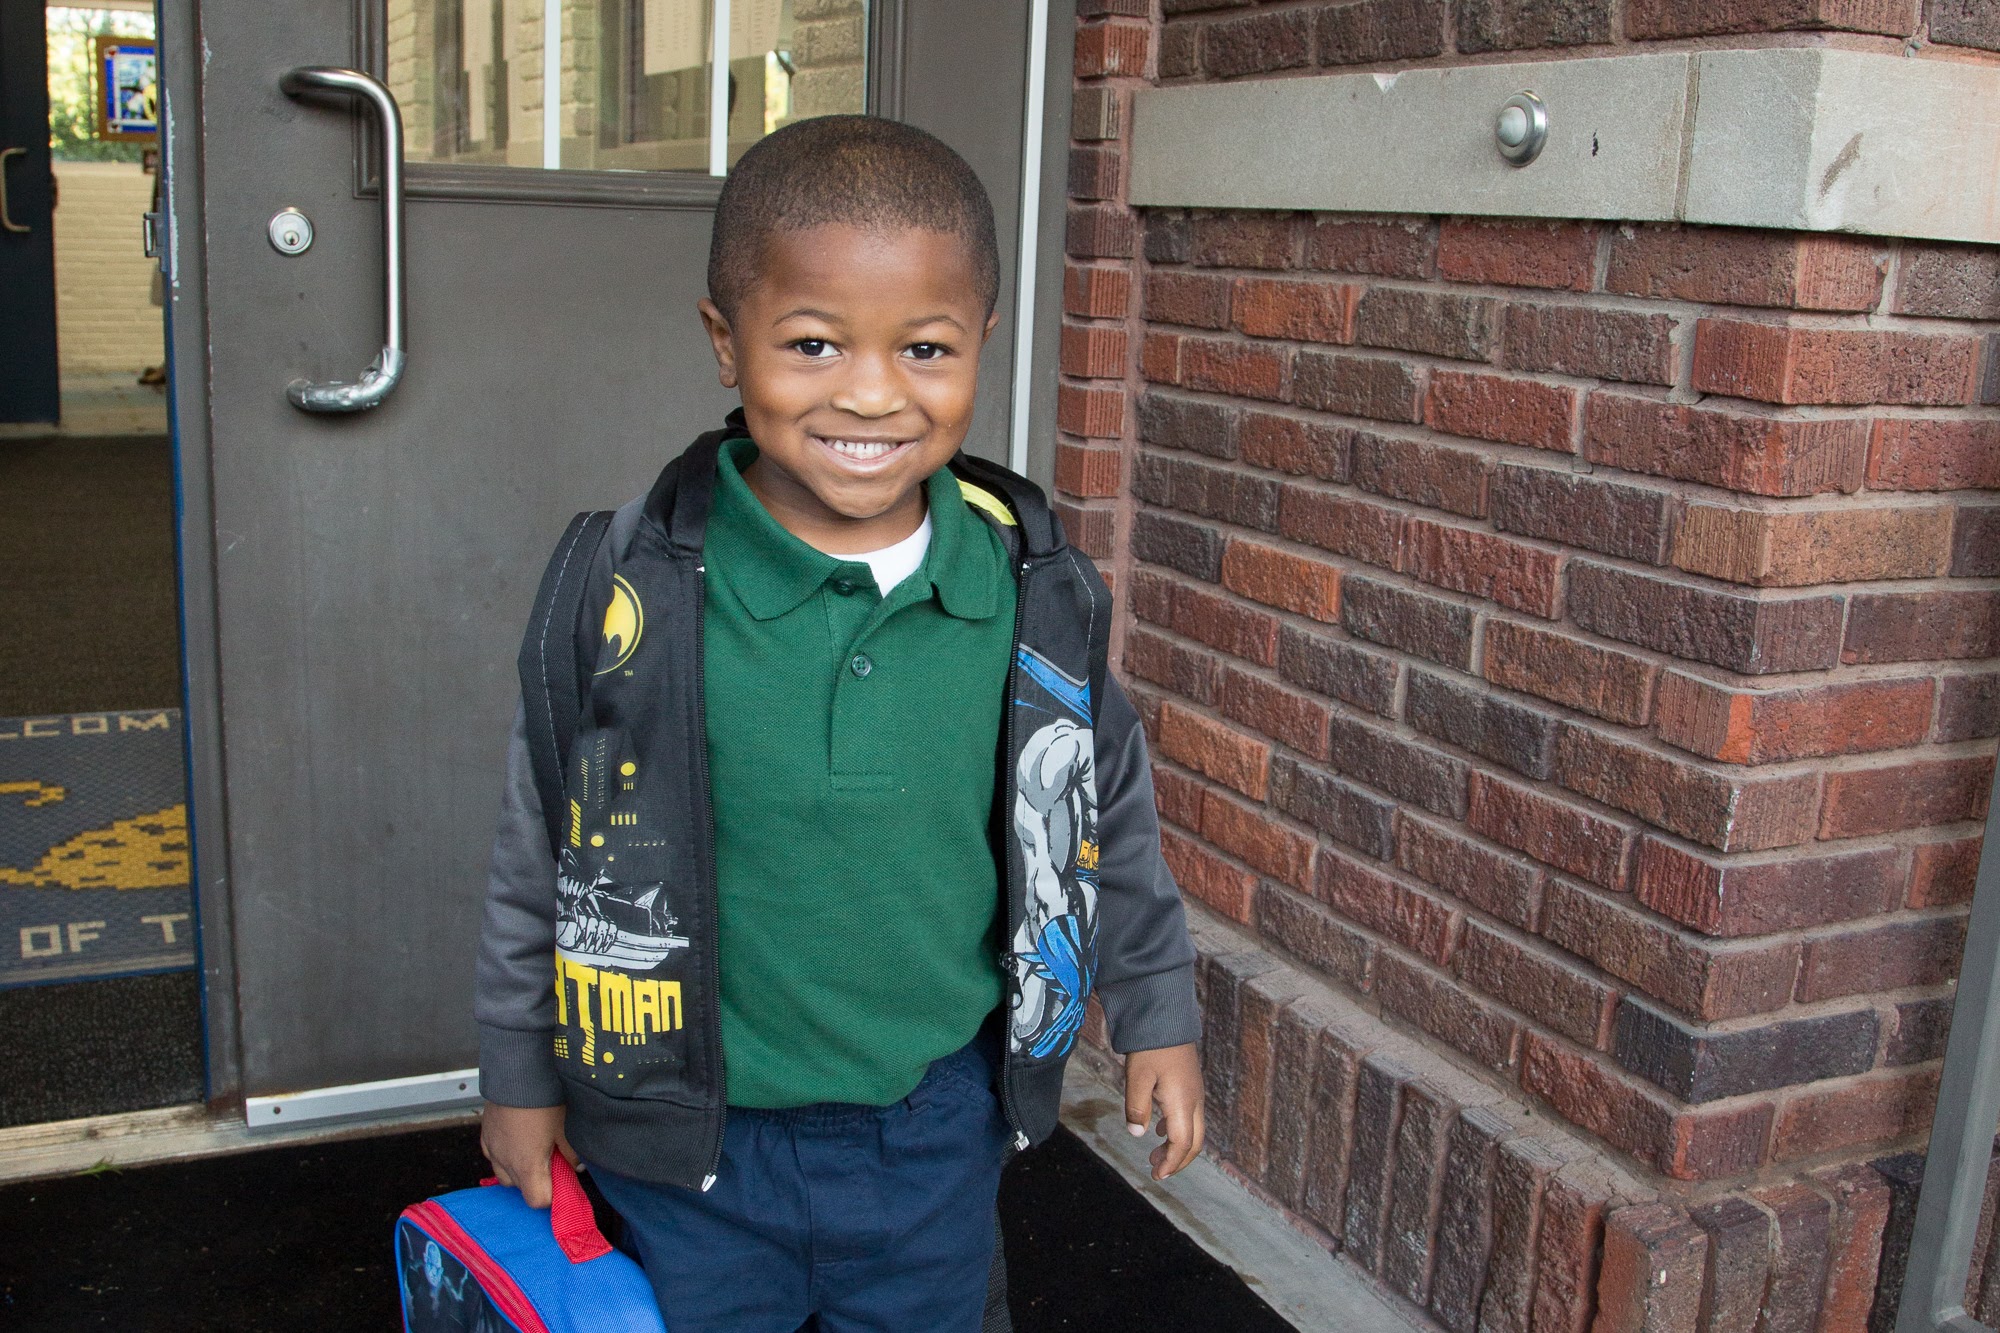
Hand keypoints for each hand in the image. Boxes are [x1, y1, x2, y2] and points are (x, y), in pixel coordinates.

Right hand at [480, 1101, 578, 1208]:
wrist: (517, 1072)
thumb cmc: (544, 1099)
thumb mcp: (567, 1128)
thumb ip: (573, 1154)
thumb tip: (577, 1167)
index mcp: (527, 1166)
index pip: (538, 1201)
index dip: (553, 1195)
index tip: (563, 1180)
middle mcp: (505, 1162)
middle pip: (521, 1189)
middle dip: (537, 1180)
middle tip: (552, 1159)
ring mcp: (492, 1149)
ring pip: (505, 1174)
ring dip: (520, 1169)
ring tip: (535, 1147)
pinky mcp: (485, 1136)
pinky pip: (494, 1156)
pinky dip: (506, 1154)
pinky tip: (520, 1138)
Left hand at [1123, 1043, 1203, 1180]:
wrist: (1166, 1017)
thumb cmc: (1150, 1047)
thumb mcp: (1136, 1077)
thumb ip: (1136, 1107)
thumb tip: (1138, 1134)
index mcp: (1183, 1102)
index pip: (1182, 1144)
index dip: (1171, 1163)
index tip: (1157, 1175)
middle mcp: (1195, 1100)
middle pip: (1195, 1142)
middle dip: (1178, 1161)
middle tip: (1158, 1171)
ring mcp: (1195, 1092)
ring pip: (1195, 1130)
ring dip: (1178, 1147)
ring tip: (1155, 1155)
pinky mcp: (1191, 1085)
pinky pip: (1191, 1116)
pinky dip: (1178, 1130)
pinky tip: (1159, 1129)